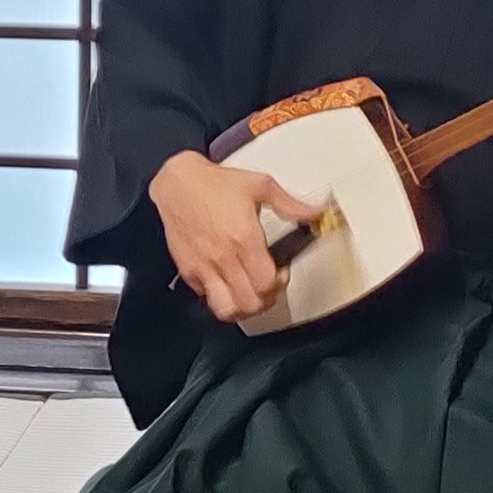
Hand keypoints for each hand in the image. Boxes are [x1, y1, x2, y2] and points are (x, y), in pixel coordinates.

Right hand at [149, 150, 320, 324]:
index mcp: (245, 239)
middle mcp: (224, 257)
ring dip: (242, 307)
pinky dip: (219, 296)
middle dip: (265, 300)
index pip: (267, 283)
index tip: (280, 272)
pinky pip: (205, 297)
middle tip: (267, 285)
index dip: (280, 284)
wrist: (177, 183)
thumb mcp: (260, 185)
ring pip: (227, 309)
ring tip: (248, 294)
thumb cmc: (213, 184)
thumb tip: (315, 213)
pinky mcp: (189, 270)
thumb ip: (290, 205)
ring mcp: (204, 267)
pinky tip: (226, 282)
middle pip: (250, 303)